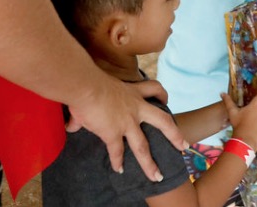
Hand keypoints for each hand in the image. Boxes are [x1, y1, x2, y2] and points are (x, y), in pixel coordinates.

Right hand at [67, 75, 188, 180]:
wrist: (85, 85)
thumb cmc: (89, 81)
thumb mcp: (96, 89)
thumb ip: (88, 108)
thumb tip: (72, 123)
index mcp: (133, 92)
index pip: (153, 88)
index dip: (162, 95)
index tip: (166, 101)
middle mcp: (135, 108)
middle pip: (163, 122)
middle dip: (174, 135)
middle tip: (184, 145)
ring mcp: (127, 122)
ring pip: (143, 146)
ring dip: (149, 163)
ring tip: (157, 176)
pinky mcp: (113, 133)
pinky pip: (117, 152)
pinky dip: (117, 162)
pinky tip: (119, 170)